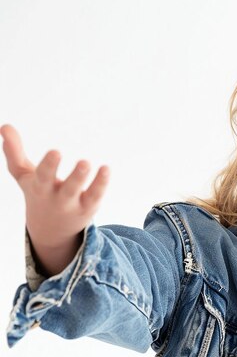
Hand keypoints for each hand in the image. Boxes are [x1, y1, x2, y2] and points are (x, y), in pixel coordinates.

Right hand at [1, 124, 109, 274]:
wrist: (50, 230)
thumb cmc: (37, 194)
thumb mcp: (24, 175)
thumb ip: (14, 152)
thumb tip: (4, 125)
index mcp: (40, 188)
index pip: (44, 178)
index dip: (50, 166)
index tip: (56, 151)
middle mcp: (58, 198)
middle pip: (67, 189)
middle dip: (75, 177)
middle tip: (84, 162)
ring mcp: (75, 204)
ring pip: (84, 193)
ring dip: (88, 180)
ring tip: (90, 163)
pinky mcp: (89, 206)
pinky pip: (96, 195)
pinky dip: (101, 183)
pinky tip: (106, 168)